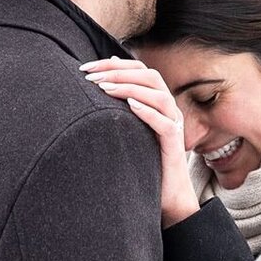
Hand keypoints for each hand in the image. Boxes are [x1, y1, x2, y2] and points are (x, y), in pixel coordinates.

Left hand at [81, 57, 199, 228]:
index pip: (138, 69)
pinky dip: (148, 112)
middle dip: (118, 72)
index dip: (113, 64)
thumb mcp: (128, 131)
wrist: (168, 196)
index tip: (85, 67)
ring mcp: (174, 125)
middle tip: (91, 77)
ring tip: (105, 89)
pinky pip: (164, 123)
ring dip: (130, 88)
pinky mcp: (175, 144)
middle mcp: (168, 109)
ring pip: (158, 96)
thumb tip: (101, 85)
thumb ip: (119, 109)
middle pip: (149, 76)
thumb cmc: (145, 163)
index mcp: (157, 102)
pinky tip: (130, 105)